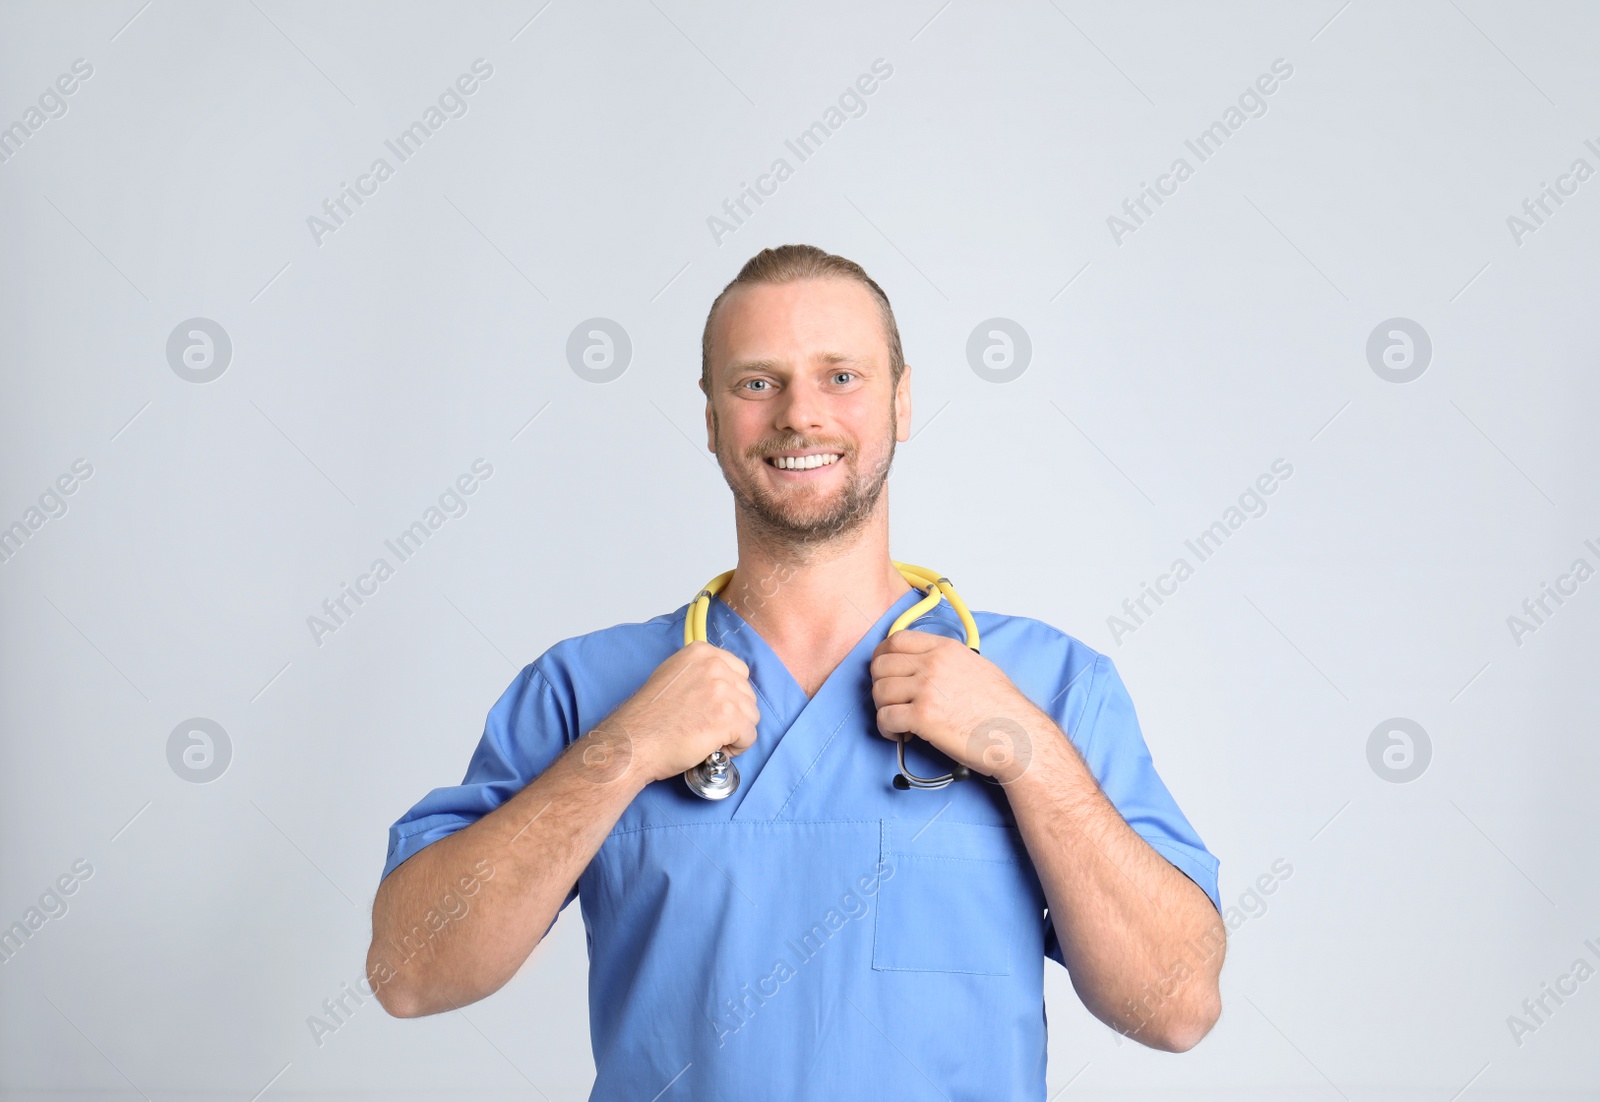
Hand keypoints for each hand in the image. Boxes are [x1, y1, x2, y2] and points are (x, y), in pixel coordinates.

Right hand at [599, 641, 759, 785]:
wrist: (633, 742)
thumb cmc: (647, 717)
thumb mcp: (672, 675)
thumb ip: (699, 673)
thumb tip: (724, 684)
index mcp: (701, 652)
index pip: (740, 672)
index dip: (730, 696)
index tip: (713, 708)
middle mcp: (714, 667)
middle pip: (747, 695)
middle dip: (733, 715)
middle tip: (708, 727)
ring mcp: (723, 691)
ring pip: (751, 716)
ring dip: (735, 732)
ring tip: (709, 738)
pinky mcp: (728, 718)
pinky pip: (750, 736)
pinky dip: (736, 748)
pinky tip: (713, 748)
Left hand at [868, 631, 1039, 783]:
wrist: (1016, 736)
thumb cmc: (1002, 708)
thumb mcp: (976, 666)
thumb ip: (946, 659)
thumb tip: (922, 664)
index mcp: (946, 649)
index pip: (897, 639)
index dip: (883, 655)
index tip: (885, 670)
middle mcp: (933, 664)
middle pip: (881, 665)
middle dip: (880, 684)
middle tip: (891, 700)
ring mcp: (927, 689)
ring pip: (879, 691)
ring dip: (883, 708)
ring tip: (898, 721)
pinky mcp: (922, 716)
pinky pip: (885, 718)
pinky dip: (887, 729)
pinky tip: (901, 735)